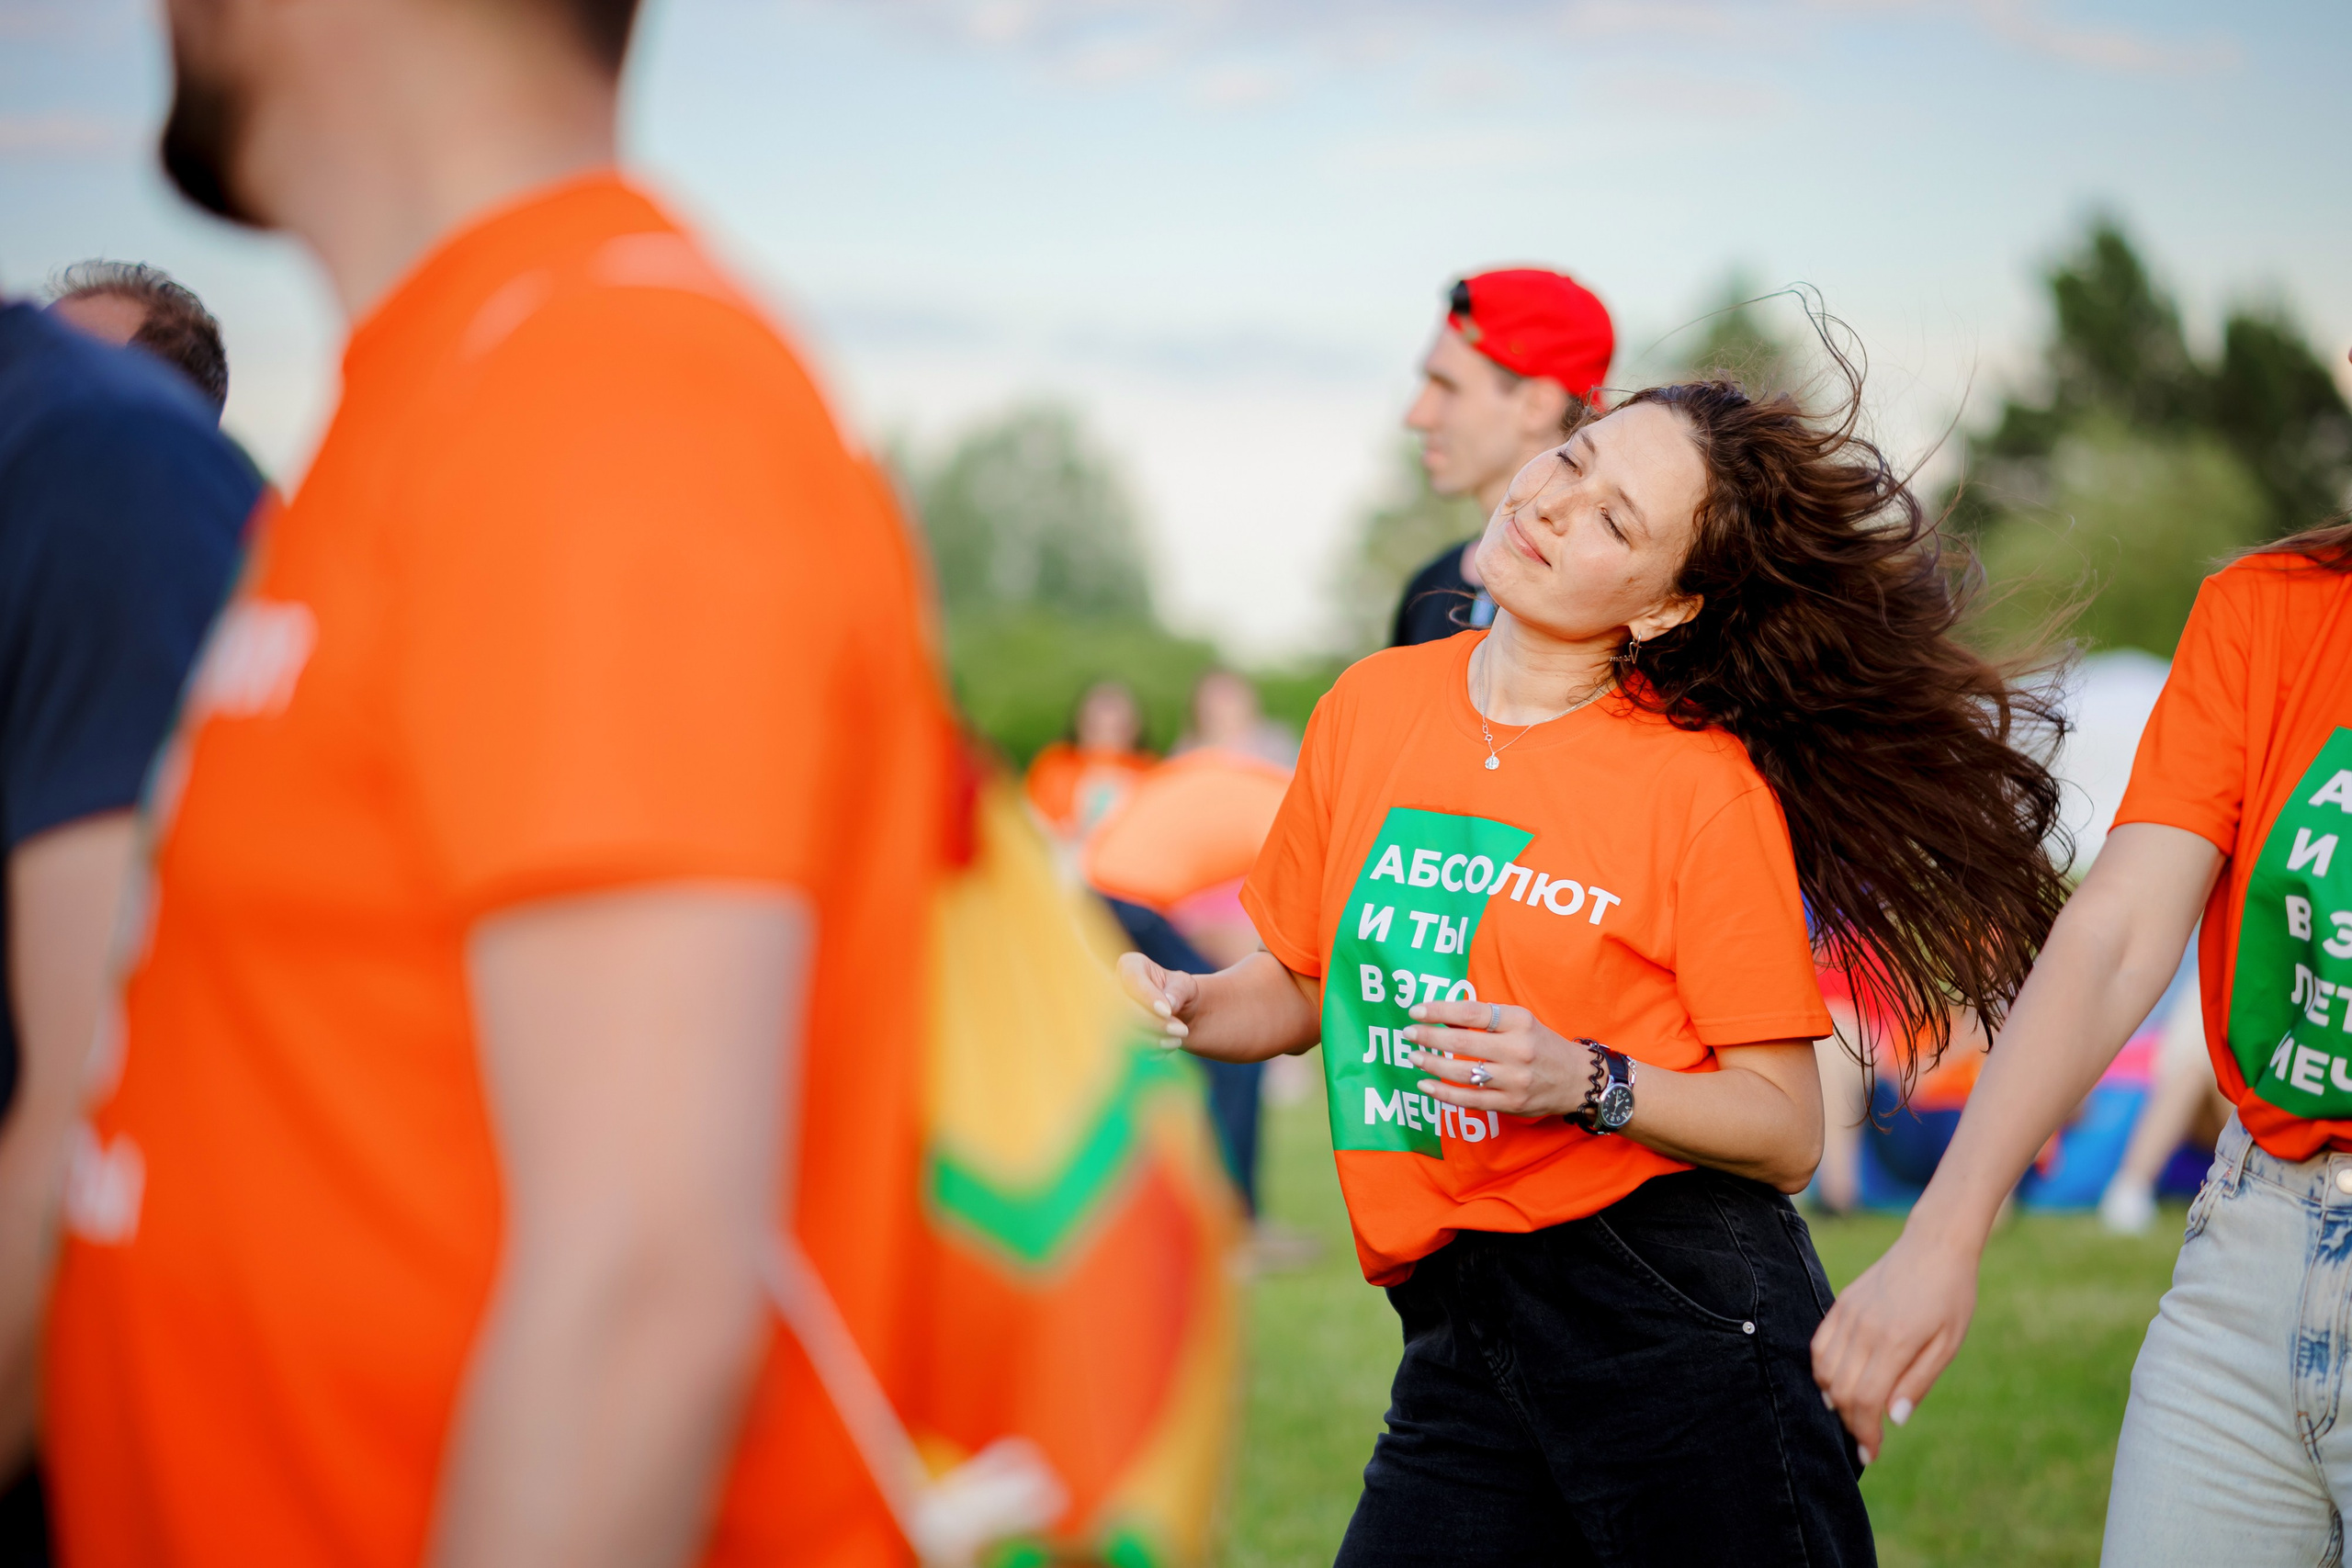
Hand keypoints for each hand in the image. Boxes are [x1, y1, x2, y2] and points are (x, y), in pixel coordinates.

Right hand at [1115, 951, 1199, 1049]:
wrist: (1176, 1015)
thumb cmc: (1179, 993)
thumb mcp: (1186, 985)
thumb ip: (1178, 991)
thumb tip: (1168, 1004)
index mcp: (1129, 965)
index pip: (1132, 980)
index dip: (1147, 998)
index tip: (1168, 1012)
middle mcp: (1112, 987)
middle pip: (1122, 1008)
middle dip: (1153, 1023)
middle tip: (1182, 1031)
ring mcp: (1108, 1013)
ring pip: (1121, 1031)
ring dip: (1152, 1040)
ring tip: (1178, 1040)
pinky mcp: (1112, 1036)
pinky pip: (1123, 1047)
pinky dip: (1148, 1051)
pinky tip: (1166, 1049)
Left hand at [1399, 999, 1590, 1119]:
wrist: (1577, 1080)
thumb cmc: (1541, 1045)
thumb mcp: (1520, 1021)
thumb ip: (1486, 1019)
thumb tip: (1443, 1018)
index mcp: (1519, 1022)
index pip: (1471, 1014)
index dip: (1439, 1011)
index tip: (1416, 1011)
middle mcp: (1518, 1050)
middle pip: (1463, 1043)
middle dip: (1429, 1038)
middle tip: (1408, 1033)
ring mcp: (1514, 1080)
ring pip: (1463, 1073)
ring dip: (1432, 1064)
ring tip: (1414, 1057)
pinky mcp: (1510, 1103)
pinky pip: (1470, 1099)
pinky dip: (1443, 1093)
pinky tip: (1426, 1085)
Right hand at [1809, 1225, 1981, 1462]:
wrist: (1935, 1244)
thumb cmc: (1951, 1296)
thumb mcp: (1948, 1343)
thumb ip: (1918, 1381)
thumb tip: (1892, 1418)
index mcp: (1894, 1341)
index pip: (1866, 1400)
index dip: (1865, 1434)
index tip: (1870, 1454)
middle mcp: (1864, 1329)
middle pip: (1841, 1390)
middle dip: (1850, 1422)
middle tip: (1864, 1440)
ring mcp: (1848, 1314)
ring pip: (1823, 1370)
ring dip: (1834, 1399)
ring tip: (1854, 1412)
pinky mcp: (1841, 1304)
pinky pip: (1819, 1345)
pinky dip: (1822, 1371)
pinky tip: (1839, 1382)